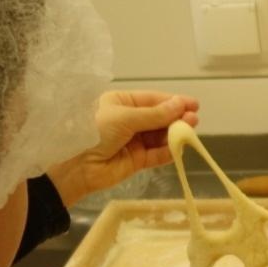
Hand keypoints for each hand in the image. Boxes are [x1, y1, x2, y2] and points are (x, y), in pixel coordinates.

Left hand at [46, 90, 199, 206]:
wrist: (74, 166)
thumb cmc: (94, 131)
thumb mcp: (125, 118)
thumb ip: (155, 114)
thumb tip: (180, 104)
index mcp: (121, 103)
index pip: (152, 100)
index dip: (173, 101)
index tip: (193, 104)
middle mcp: (128, 120)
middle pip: (159, 118)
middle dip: (176, 118)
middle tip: (193, 120)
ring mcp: (132, 141)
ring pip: (160, 136)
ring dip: (174, 135)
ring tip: (188, 133)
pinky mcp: (135, 161)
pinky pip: (156, 155)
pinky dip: (168, 152)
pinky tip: (179, 148)